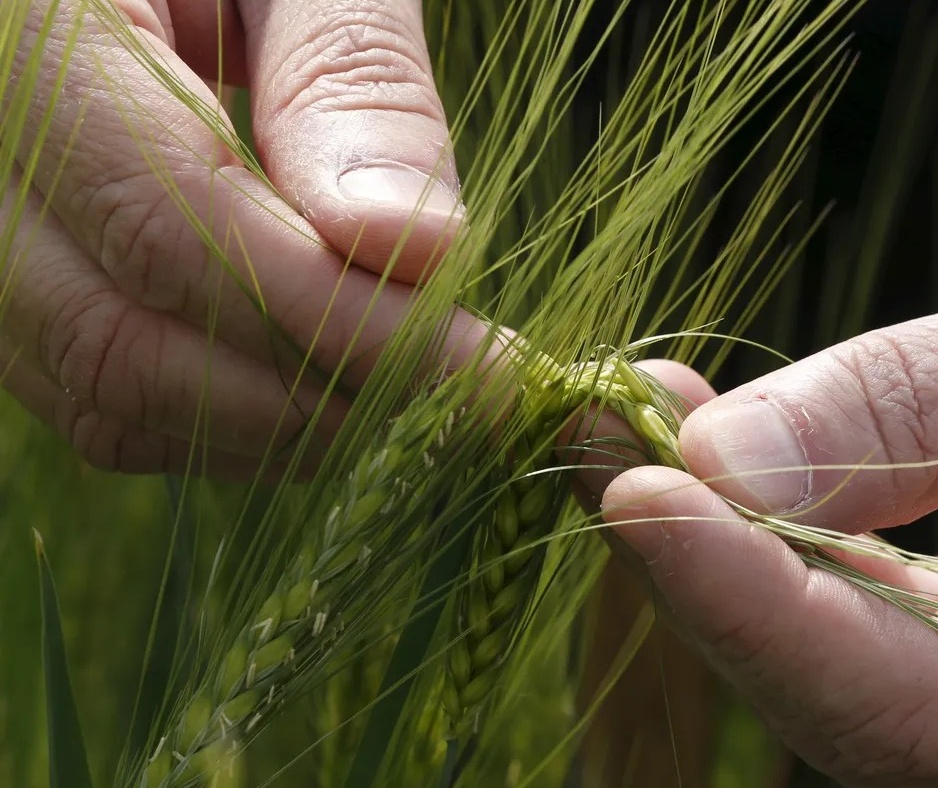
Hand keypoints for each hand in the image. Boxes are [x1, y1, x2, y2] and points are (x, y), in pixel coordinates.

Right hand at [2, 0, 479, 474]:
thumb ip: (346, 82)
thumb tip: (415, 248)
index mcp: (19, 37)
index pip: (168, 228)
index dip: (336, 320)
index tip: (481, 369)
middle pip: (118, 339)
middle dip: (315, 395)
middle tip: (465, 403)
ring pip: (97, 388)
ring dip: (274, 423)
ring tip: (415, 399)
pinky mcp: (12, 265)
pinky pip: (89, 381)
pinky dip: (219, 408)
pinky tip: (329, 384)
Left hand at [602, 202, 937, 785]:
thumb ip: (933, 402)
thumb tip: (724, 458)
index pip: (923, 706)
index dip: (764, 609)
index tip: (642, 495)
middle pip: (850, 702)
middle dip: (709, 572)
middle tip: (597, 432)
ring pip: (829, 669)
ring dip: (718, 549)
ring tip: (628, 424)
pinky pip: (850, 620)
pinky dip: (767, 535)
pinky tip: (703, 446)